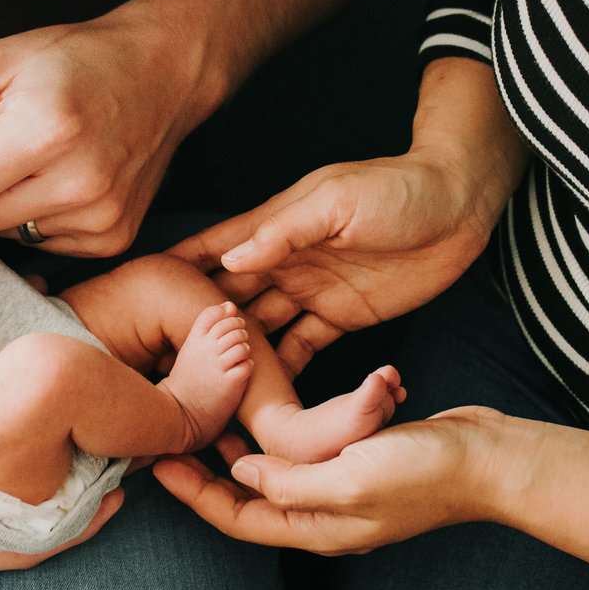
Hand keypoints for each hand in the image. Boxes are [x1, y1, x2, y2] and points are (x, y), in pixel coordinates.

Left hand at [0, 6, 219, 257]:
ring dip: (2, 200)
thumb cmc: (71, 59)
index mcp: (46, 132)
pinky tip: (62, 176)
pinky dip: (36, 214)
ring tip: (35, 154)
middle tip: (0, 140)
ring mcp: (101, 219)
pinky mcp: (113, 239)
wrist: (163, 72)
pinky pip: (38, 243)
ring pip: (2, 234)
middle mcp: (81, 184)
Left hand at [153, 407, 517, 553]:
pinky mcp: (363, 461)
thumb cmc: (426, 471)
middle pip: (251, 496)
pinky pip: (308, 449)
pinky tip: (271, 399)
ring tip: (209, 409)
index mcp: (317, 526)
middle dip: (210, 469)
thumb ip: (291, 481)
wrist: (488, 459)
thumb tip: (240, 474)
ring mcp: (345, 488)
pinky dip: (284, 429)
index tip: (158, 464)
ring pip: (276, 470)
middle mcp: (325, 512)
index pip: (239, 517)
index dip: (195, 494)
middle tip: (174, 432)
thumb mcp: (349, 475)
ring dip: (243, 442)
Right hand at [170, 152, 502, 373]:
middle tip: (154, 367)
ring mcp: (311, 291)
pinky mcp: (343, 315)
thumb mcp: (339, 201)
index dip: (171, 271)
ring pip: (258, 330)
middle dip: (191, 327)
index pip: (211, 250)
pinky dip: (280, 372)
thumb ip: (285, 229)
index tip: (127, 298)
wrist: (462, 202)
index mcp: (276, 229)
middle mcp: (284, 263)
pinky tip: (256, 400)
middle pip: (225, 299)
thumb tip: (230, 255)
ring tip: (197, 392)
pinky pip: (302, 348)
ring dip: (233, 356)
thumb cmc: (401, 189)